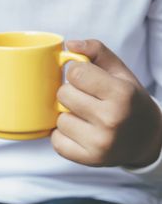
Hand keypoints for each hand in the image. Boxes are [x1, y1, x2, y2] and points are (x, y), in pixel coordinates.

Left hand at [52, 39, 161, 167]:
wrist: (146, 139)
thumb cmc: (129, 101)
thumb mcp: (121, 73)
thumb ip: (96, 51)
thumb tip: (69, 45)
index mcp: (121, 94)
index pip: (76, 73)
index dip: (76, 73)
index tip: (85, 78)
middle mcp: (111, 119)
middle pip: (63, 94)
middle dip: (70, 93)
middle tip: (85, 99)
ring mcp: (100, 142)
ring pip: (59, 119)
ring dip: (67, 116)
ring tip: (85, 117)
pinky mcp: (89, 159)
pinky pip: (56, 141)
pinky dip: (63, 135)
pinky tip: (80, 132)